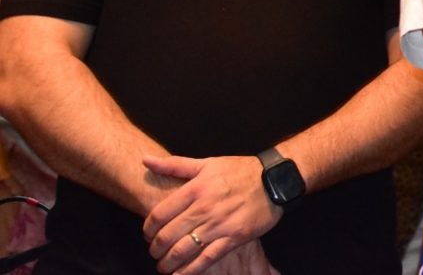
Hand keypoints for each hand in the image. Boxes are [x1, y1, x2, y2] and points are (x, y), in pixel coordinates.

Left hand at [142, 154, 280, 274]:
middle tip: (155, 253)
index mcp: (195, 188)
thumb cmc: (240, 171)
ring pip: (183, 250)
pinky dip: (190, 270)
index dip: (148, 229)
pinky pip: (206, 259)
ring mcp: (219, 224)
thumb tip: (145, 160)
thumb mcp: (208, 164)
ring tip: (164, 266)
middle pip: (167, 236)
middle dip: (155, 249)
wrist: (276, 179)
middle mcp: (205, 207)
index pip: (159, 215)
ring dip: (168, 263)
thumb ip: (174, 165)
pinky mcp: (234, 237)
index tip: (148, 235)